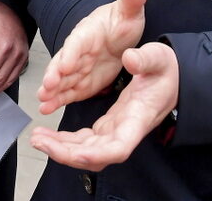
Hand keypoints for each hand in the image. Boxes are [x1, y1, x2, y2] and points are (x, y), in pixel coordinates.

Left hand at [30, 42, 178, 170]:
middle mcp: (126, 130)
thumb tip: (129, 58)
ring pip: (87, 150)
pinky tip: (48, 135)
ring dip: (61, 148)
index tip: (76, 154)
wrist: (174, 79)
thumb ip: (145, 59)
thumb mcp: (160, 58)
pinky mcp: (109, 126)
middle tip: (39, 141)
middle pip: (96, 155)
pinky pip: (85, 140)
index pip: (119, 147)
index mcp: (138, 117)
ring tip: (37, 138)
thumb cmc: (167, 70)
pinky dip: (65, 141)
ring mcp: (117, 130)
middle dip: (66, 153)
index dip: (97, 154)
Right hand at [38, 0, 147, 114]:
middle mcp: (78, 51)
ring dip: (52, 90)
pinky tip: (47, 108)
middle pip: (64, 62)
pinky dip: (57, 99)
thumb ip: (132, 0)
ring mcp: (78, 67)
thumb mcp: (129, 12)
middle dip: (54, 75)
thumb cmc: (121, 22)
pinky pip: (67, 91)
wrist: (118, 36)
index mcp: (88, 33)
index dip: (71, 54)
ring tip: (43, 101)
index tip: (65, 65)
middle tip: (46, 87)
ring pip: (62, 79)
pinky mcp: (80, 81)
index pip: (77, 42)